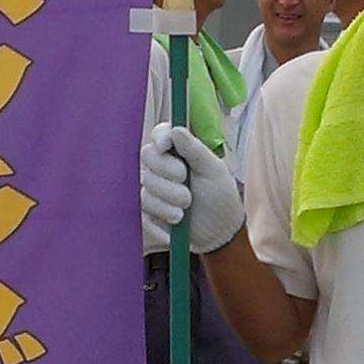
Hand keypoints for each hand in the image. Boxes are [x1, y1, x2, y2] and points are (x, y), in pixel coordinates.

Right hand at [143, 122, 245, 256]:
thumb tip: (176, 130)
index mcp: (179, 150)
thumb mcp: (214, 171)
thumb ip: (195, 149)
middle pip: (148, 156)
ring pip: (146, 184)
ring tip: (187, 205)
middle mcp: (162, 165)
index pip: (160, 133)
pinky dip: (163, 214)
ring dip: (169, 197)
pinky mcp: (148, 209)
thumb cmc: (220, 197)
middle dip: (167, 171)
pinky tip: (178, 220)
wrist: (219, 232)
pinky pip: (144, 208)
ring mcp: (153, 187)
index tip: (164, 147)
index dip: (159, 137)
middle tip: (186, 183)